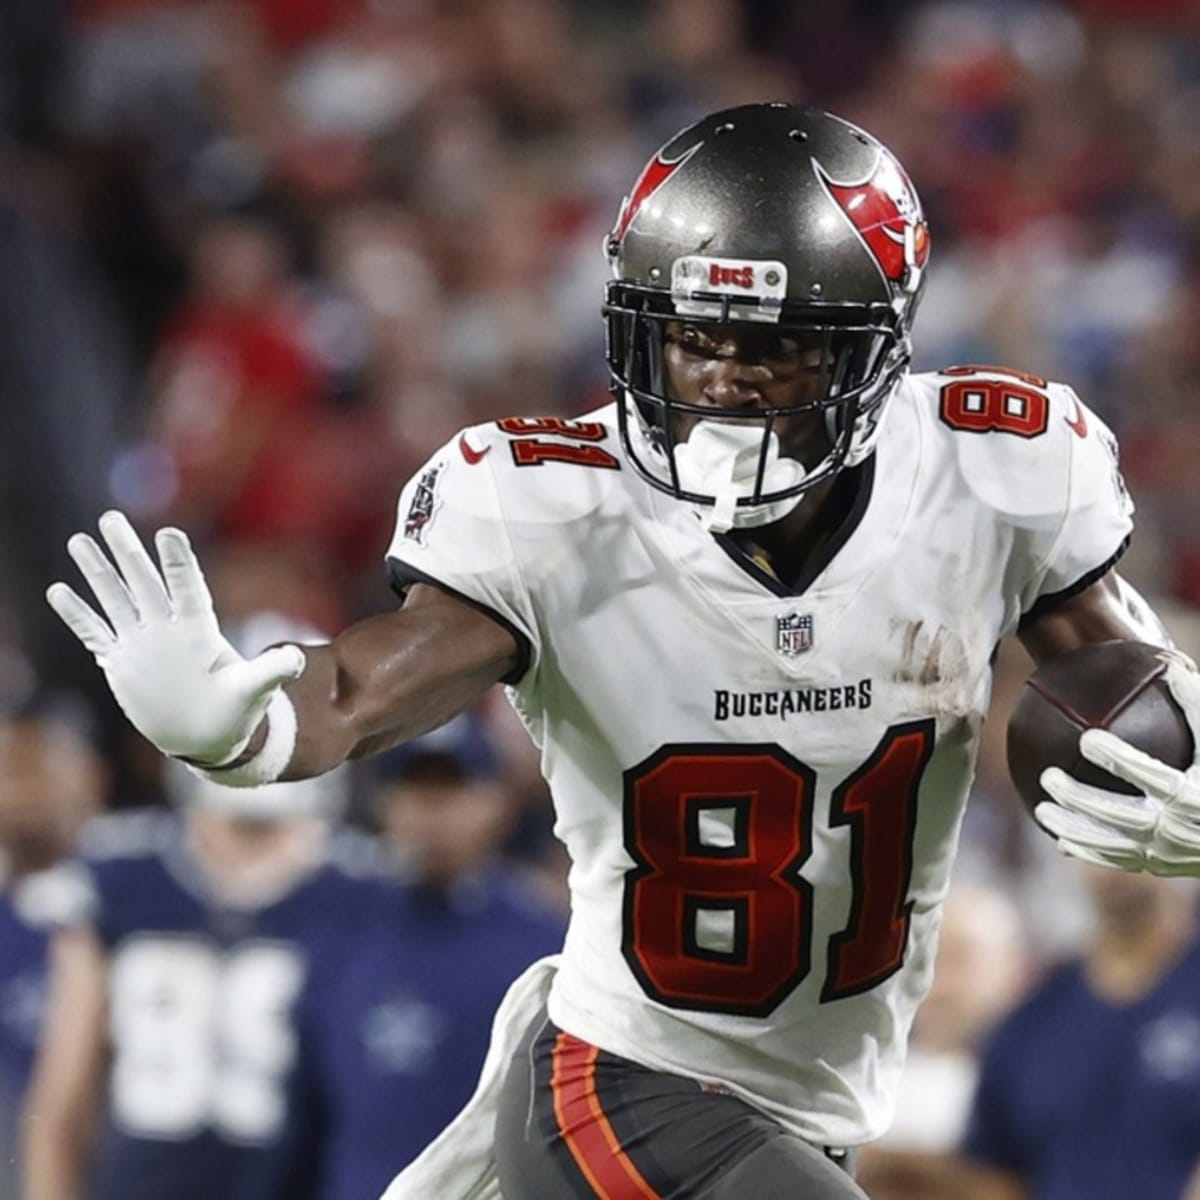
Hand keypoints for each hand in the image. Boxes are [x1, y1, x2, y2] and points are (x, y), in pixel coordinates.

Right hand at [46, 511, 305, 764]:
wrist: (207, 736)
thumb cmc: (235, 711)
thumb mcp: (254, 691)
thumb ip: (271, 671)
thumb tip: (298, 660)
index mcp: (198, 631)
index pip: (187, 589)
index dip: (179, 563)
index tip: (170, 533)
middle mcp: (167, 630)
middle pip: (145, 583)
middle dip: (128, 551)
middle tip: (111, 518)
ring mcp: (142, 643)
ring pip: (115, 599)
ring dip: (97, 572)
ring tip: (79, 540)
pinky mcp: (122, 662)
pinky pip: (94, 634)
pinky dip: (78, 615)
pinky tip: (58, 591)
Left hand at [1035, 650, 1199, 875]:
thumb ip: (1196, 706)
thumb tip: (1166, 664)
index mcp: (1194, 796)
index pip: (1152, 777)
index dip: (1119, 759)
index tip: (1087, 739)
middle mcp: (1179, 829)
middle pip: (1122, 816)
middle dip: (1082, 799)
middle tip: (1049, 777)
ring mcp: (1167, 853)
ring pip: (1113, 846)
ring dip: (1074, 829)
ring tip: (1042, 809)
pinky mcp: (1161, 867)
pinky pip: (1120, 862)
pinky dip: (1090, 853)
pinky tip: (1060, 840)